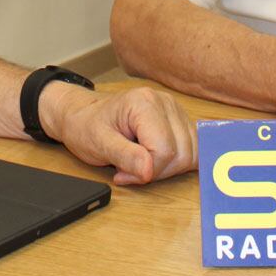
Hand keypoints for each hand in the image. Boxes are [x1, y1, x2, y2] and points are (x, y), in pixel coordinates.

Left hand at [37, 84, 196, 184]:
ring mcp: (175, 111)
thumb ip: (125, 156)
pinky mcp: (179, 121)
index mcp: (144, 103)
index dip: (147, 171)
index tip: (122, 173)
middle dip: (157, 171)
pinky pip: (191, 150)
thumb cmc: (87, 126)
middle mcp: (165, 102)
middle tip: (129, 170)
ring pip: (191, 154)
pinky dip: (175, 163)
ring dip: (166, 168)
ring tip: (139, 163)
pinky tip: (151, 160)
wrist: (84, 115)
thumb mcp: (98, 143)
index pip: (164, 150)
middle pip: (182, 153)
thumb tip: (148, 171)